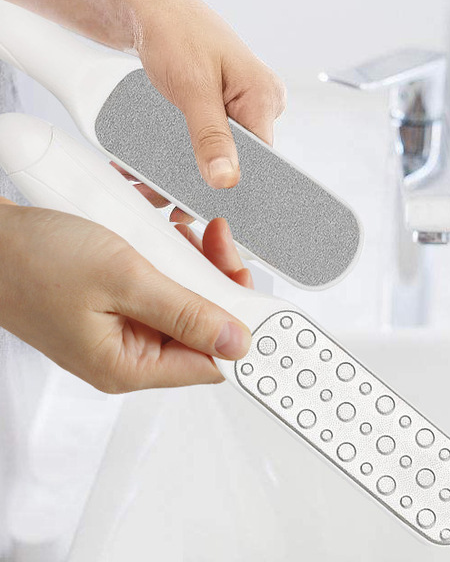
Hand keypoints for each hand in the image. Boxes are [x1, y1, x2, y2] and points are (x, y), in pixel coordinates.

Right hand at [0, 199, 252, 392]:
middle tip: (219, 242)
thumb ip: (184, 311)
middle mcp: (128, 353)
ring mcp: (121, 326)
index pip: (210, 362)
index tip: (264, 298)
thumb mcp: (123, 279)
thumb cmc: (36, 260)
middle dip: (218, 281)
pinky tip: (165, 233)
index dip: (243, 330)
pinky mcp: (115, 301)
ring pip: (185, 299)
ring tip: (188, 231)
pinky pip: (161, 284)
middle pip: (202, 326)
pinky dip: (170, 256)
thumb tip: (236, 340)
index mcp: (129, 366)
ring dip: (194, 263)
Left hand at [125, 0, 286, 188]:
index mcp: (264, 96)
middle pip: (237, 162)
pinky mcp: (218, 107)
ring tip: (144, 182)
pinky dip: (177, 157)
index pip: (262, 161)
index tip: (201, 209)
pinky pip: (205, 142)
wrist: (144, 6)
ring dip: (180, 174)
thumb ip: (210, 135)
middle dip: (196, 183)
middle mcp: (258, 103)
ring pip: (217, 156)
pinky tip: (150, 166)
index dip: (233, 189)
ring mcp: (238, 106)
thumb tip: (227, 179)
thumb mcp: (191, 86)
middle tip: (160, 196)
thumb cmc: (173, 29)